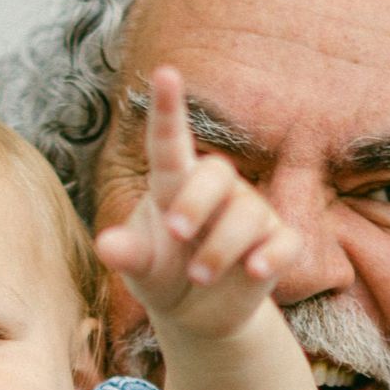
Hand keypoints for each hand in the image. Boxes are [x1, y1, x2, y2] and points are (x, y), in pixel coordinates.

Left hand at [94, 66, 301, 340]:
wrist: (198, 316)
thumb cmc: (163, 276)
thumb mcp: (141, 270)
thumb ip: (127, 255)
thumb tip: (106, 246)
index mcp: (175, 184)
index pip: (171, 142)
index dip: (169, 109)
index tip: (165, 73)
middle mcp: (217, 191)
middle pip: (216, 173)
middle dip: (196, 202)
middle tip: (175, 232)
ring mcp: (251, 214)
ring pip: (247, 214)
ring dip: (220, 249)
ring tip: (197, 277)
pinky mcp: (277, 244)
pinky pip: (284, 241)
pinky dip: (271, 256)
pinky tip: (254, 271)